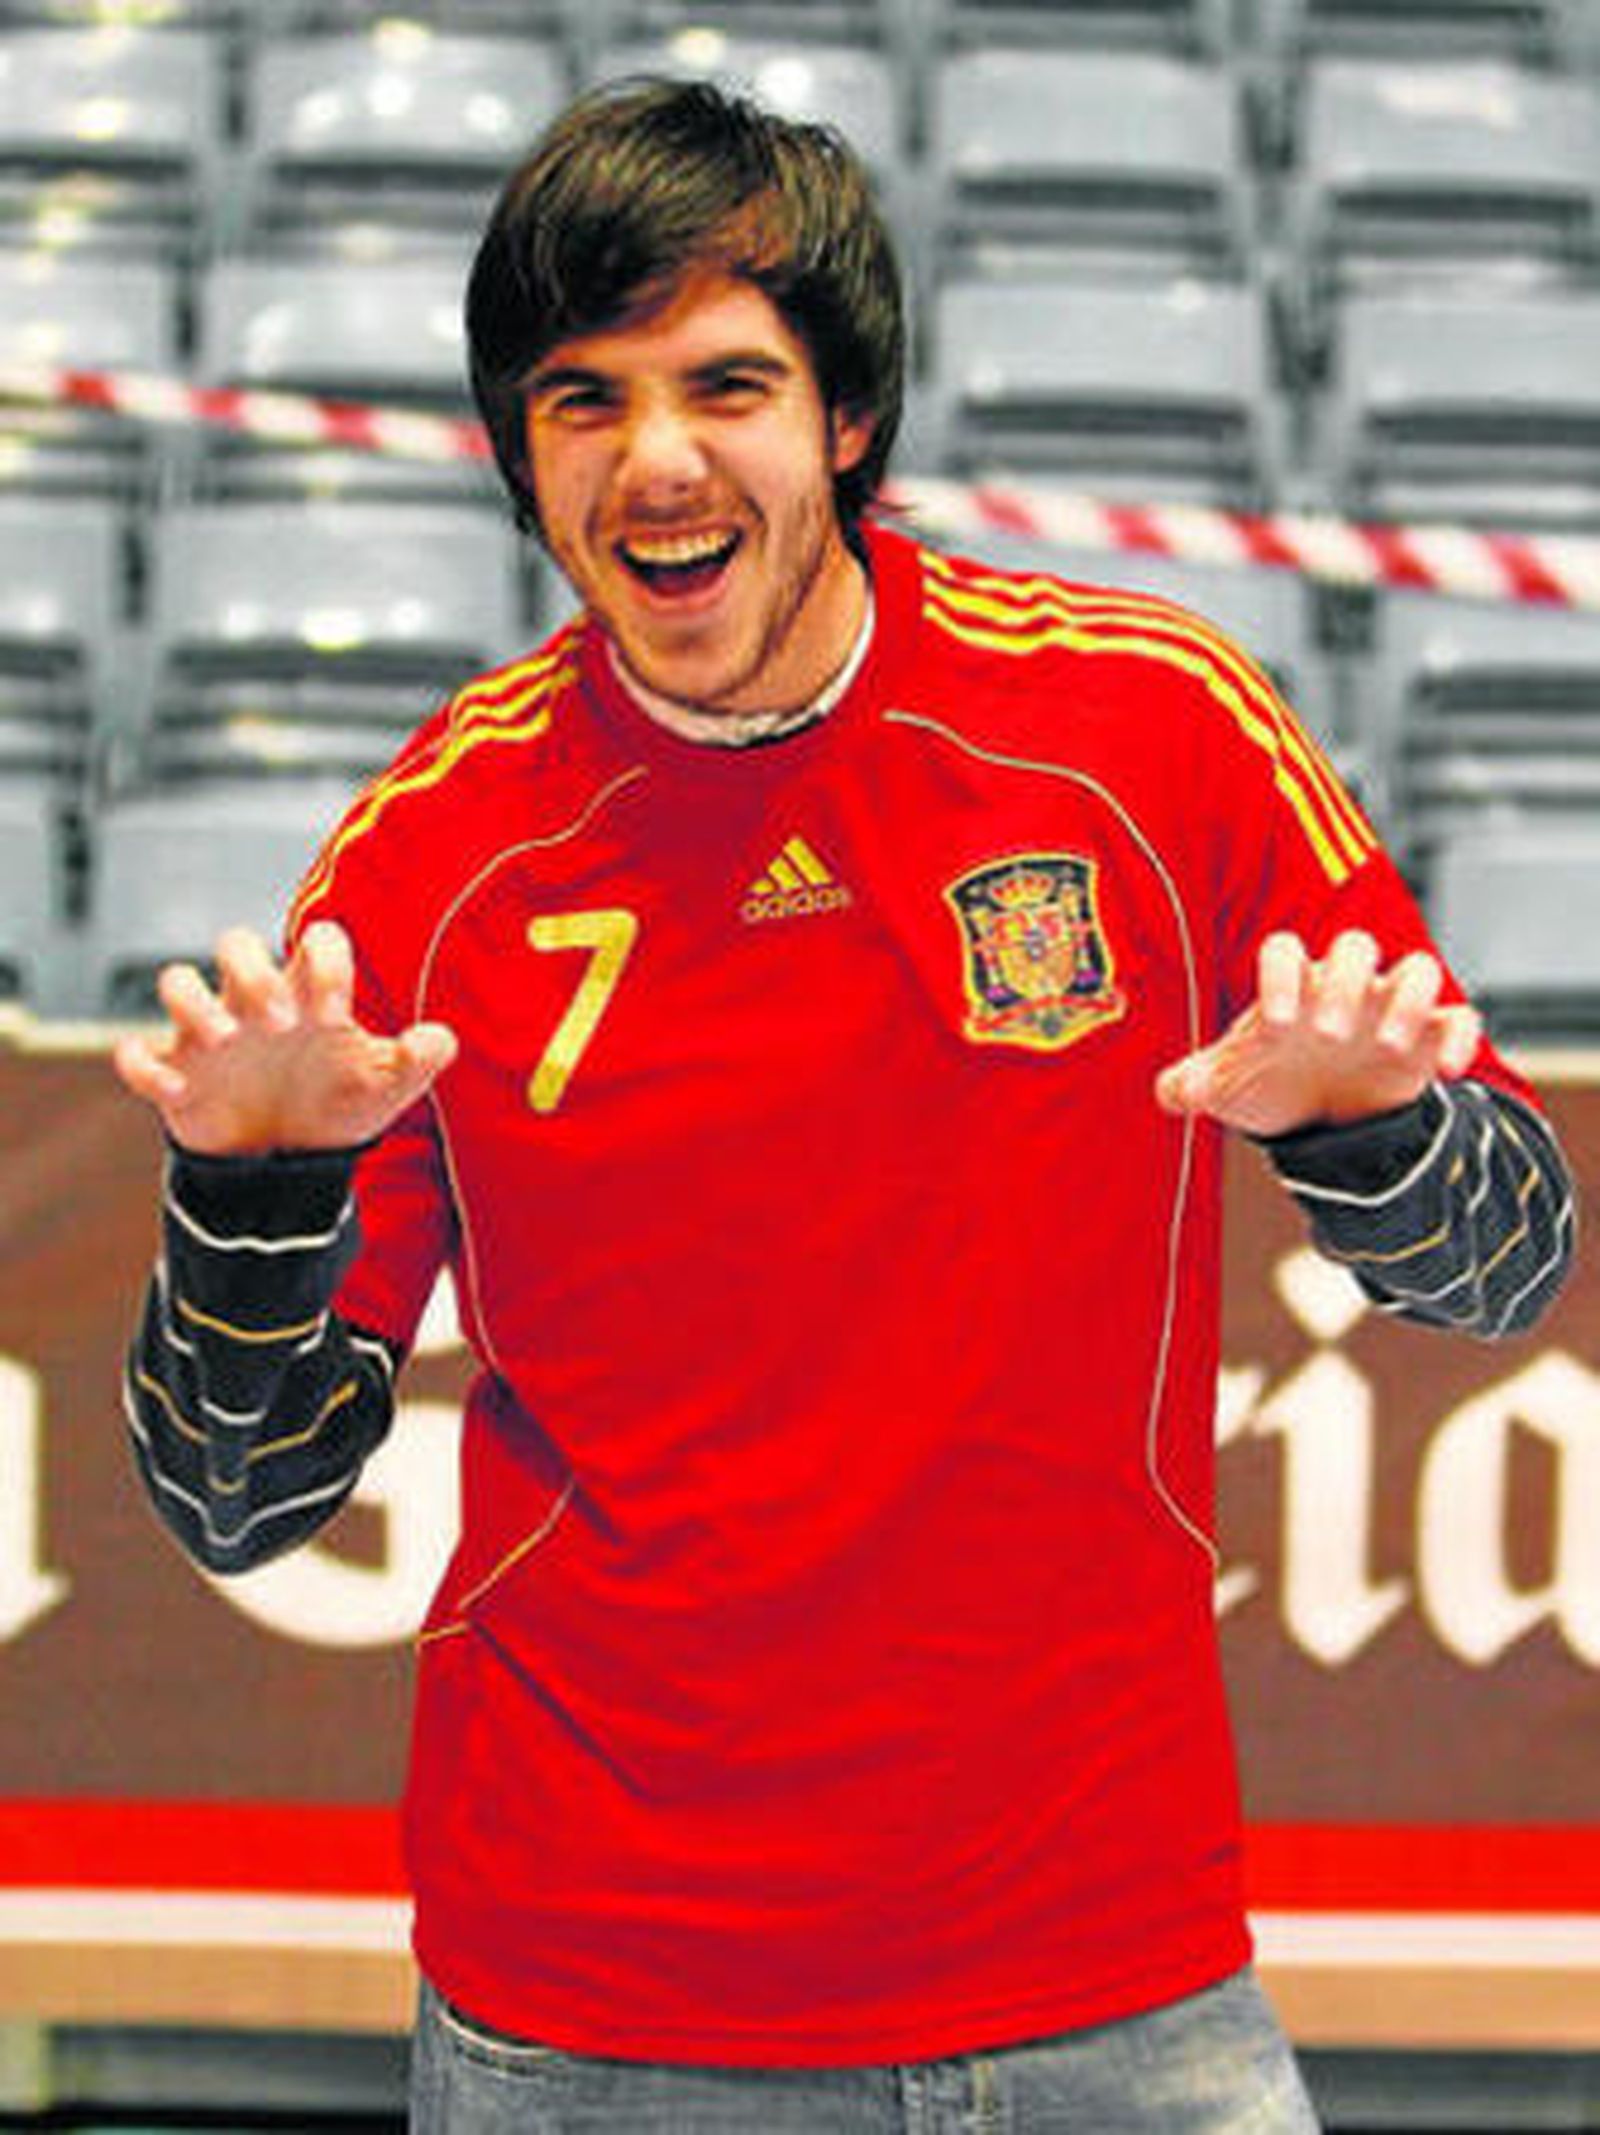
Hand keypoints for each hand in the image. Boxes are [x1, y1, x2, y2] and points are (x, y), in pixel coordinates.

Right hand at [112, 922, 456, 1155]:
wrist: (291, 1162)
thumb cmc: (338, 1104)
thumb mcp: (384, 1088)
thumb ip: (416, 1061)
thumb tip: (443, 1039)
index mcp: (311, 996)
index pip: (315, 942)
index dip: (327, 962)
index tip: (337, 1014)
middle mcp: (255, 1002)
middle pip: (235, 942)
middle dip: (253, 971)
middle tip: (280, 1021)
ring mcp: (210, 1035)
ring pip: (176, 982)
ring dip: (194, 1003)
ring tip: (227, 1040)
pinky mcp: (175, 1074)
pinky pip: (136, 1053)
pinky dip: (144, 1065)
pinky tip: (174, 1088)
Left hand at [1154, 929, 1480, 1137]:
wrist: (1319, 1116)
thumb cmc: (1269, 1081)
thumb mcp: (1229, 1086)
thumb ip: (1194, 1085)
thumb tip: (1170, 1092)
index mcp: (1290, 986)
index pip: (1284, 950)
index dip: (1281, 976)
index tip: (1276, 1025)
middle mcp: (1343, 986)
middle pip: (1357, 945)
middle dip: (1347, 982)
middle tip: (1331, 1034)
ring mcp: (1390, 1008)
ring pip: (1418, 968)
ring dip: (1410, 999)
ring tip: (1389, 1044)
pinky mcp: (1430, 1037)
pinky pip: (1460, 1017)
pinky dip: (1460, 1036)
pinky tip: (1449, 1072)